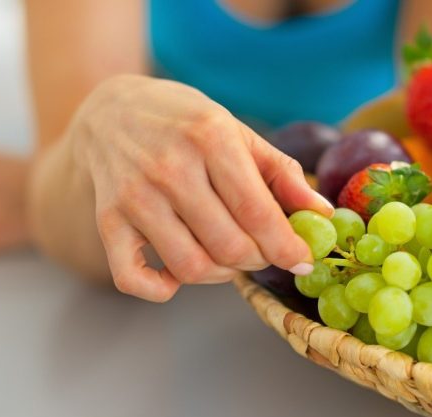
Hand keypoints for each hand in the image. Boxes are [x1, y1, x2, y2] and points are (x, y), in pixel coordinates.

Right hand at [73, 75, 333, 301]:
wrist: (111, 111)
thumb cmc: (183, 122)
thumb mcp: (236, 132)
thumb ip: (281, 173)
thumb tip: (323, 214)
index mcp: (210, 138)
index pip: (257, 212)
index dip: (287, 247)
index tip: (303, 261)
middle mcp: (169, 168)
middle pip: (229, 246)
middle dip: (257, 260)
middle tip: (261, 250)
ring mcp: (134, 196)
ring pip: (190, 266)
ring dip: (220, 275)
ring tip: (227, 257)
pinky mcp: (108, 220)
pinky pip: (133, 278)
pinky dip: (161, 290)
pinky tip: (176, 275)